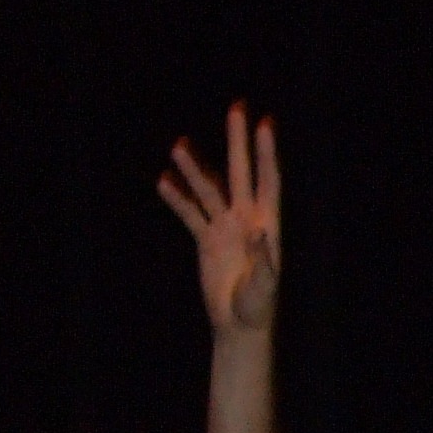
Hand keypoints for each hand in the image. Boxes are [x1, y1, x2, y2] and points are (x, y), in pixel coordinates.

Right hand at [158, 103, 283, 333]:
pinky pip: (190, 214)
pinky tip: (164, 182)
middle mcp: (246, 219)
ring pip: (208, 189)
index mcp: (267, 224)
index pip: (268, 180)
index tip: (265, 124)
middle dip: (238, 141)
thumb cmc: (257, 308)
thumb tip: (260, 233)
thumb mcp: (265, 287)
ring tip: (179, 147)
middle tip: (236, 107)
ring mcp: (225, 227)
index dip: (266, 153)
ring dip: (194, 168)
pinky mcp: (206, 240)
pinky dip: (178, 199)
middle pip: (240, 172)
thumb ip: (265, 262)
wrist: (238, 325)